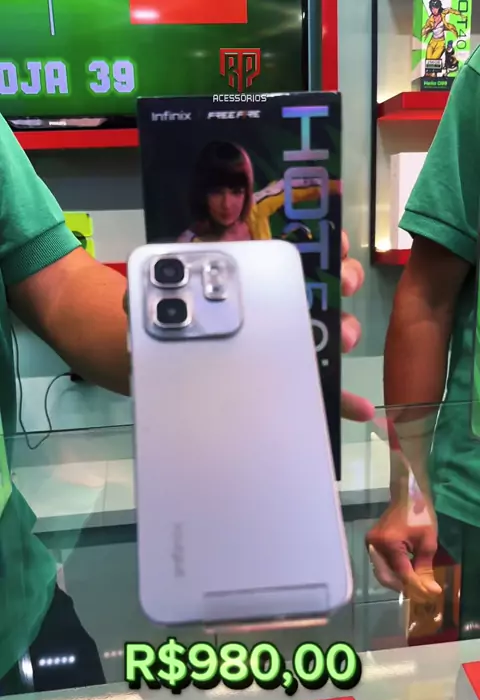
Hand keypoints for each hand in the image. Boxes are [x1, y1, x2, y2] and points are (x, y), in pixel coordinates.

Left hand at [124, 232, 374, 423]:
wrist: (160, 367)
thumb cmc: (166, 322)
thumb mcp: (156, 298)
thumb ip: (153, 288)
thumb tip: (142, 286)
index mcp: (252, 274)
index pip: (296, 248)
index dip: (321, 241)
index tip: (333, 242)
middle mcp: (279, 304)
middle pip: (323, 286)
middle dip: (340, 281)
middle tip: (342, 285)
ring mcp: (287, 343)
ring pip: (328, 332)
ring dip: (343, 331)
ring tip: (342, 339)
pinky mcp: (288, 383)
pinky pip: (320, 390)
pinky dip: (341, 400)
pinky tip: (357, 408)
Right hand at [366, 498, 441, 602]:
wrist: (407, 496)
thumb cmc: (420, 515)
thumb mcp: (428, 542)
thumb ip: (426, 568)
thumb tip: (430, 591)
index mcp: (389, 542)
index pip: (401, 572)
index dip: (416, 586)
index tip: (430, 595)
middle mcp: (374, 545)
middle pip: (386, 576)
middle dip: (404, 587)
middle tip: (421, 593)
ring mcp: (370, 544)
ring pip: (382, 572)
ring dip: (398, 581)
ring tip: (415, 585)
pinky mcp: (370, 544)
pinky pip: (380, 564)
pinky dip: (393, 572)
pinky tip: (406, 574)